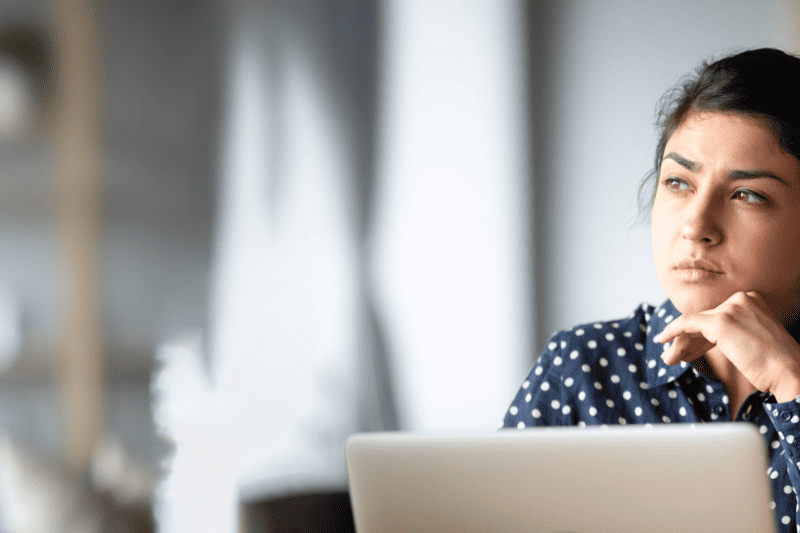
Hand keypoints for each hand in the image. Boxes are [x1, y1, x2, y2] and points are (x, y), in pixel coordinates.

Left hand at [655, 291, 799, 401]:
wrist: (791, 373)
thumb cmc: (775, 364)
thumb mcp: (754, 338)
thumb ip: (732, 331)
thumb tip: (702, 336)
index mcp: (752, 299)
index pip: (717, 315)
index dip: (700, 336)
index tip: (690, 351)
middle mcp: (741, 298)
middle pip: (705, 320)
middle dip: (689, 341)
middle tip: (674, 356)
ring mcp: (731, 308)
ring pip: (695, 324)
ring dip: (680, 343)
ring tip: (668, 358)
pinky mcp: (721, 321)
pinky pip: (687, 323)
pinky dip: (672, 330)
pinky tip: (662, 339)